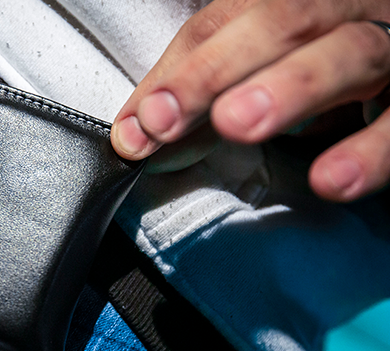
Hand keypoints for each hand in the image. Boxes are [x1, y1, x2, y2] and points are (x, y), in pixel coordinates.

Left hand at [111, 0, 389, 201]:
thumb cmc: (324, 65)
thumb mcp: (262, 68)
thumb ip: (204, 95)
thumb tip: (136, 135)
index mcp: (301, 0)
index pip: (227, 17)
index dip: (180, 69)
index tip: (142, 120)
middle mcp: (349, 7)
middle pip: (284, 19)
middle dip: (217, 69)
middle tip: (168, 118)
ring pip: (351, 52)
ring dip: (290, 88)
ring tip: (238, 124)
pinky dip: (370, 151)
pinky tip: (330, 179)